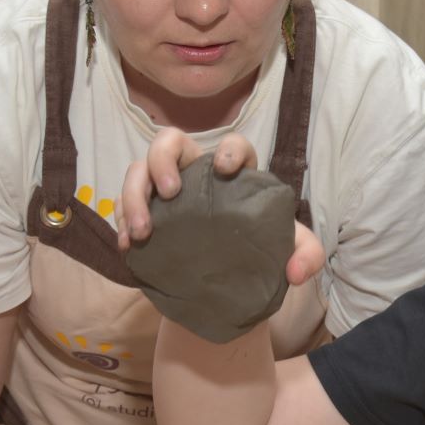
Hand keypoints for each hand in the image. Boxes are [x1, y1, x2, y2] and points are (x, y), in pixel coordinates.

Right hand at [118, 127, 323, 284]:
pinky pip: (121, 203)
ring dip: (134, 195)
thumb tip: (296, 272)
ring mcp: (162, 189)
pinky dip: (120, 221)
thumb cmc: (257, 251)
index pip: (232, 144)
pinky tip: (128, 246)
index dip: (229, 148)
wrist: (225, 282)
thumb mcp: (288, 252)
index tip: (226, 168)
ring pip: (137, 170)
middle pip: (168, 142)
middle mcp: (194, 171)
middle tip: (170, 192)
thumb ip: (305, 255)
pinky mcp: (143, 212)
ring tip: (142, 231)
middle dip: (162, 160)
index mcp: (233, 171)